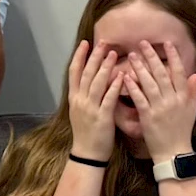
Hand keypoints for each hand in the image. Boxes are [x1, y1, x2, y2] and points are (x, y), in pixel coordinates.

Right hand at [66, 39, 120, 160]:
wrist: (87, 153)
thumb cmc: (86, 133)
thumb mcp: (81, 111)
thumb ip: (85, 95)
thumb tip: (92, 80)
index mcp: (74, 98)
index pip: (74, 72)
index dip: (79, 56)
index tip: (85, 43)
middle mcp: (80, 100)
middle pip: (86, 73)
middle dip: (94, 56)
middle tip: (103, 42)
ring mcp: (90, 108)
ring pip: (96, 82)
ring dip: (105, 66)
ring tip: (112, 53)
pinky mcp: (102, 117)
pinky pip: (109, 98)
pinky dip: (115, 85)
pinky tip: (121, 75)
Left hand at [124, 41, 195, 162]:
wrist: (174, 152)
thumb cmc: (182, 131)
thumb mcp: (191, 110)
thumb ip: (192, 91)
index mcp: (183, 97)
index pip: (179, 72)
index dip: (173, 57)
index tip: (166, 43)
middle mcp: (172, 100)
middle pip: (162, 74)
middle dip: (152, 57)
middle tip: (143, 43)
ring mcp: (160, 108)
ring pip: (149, 83)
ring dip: (140, 68)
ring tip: (133, 55)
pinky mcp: (148, 116)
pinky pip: (139, 98)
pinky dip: (133, 86)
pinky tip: (126, 76)